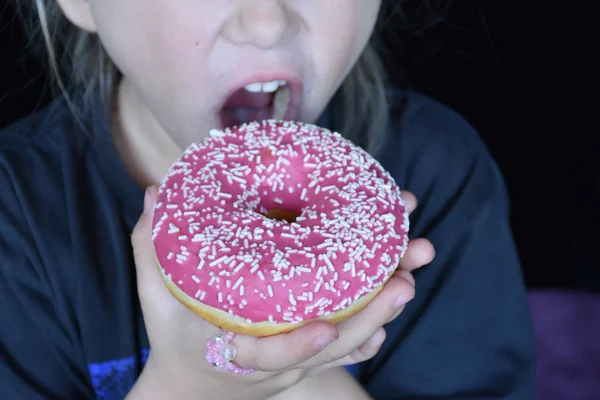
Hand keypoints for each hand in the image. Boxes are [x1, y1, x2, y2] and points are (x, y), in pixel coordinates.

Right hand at [128, 187, 433, 399]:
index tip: (326, 327)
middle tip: (404, 279)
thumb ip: (154, 249)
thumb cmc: (176, 339)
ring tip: (415, 262)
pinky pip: (353, 343)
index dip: (298, 347)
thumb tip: (154, 193)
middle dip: (373, 315)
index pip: (268, 358)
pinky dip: (378, 319)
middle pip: (333, 349)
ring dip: (387, 307)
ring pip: (352, 342)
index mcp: (236, 354)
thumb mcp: (158, 300)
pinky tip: (399, 285)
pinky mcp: (313, 354)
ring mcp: (300, 362)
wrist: (195, 387)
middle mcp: (277, 364)